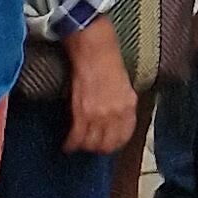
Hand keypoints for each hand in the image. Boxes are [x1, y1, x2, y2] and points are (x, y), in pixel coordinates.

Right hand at [62, 19, 137, 152]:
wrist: (95, 49)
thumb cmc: (109, 62)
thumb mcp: (124, 85)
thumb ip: (122, 104)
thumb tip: (115, 120)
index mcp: (129, 105)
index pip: (125, 135)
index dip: (114, 144)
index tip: (107, 145)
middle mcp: (116, 113)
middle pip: (107, 144)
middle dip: (98, 148)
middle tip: (91, 146)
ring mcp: (99, 114)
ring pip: (90, 143)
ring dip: (84, 146)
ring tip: (79, 144)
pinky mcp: (82, 112)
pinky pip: (76, 137)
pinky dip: (70, 143)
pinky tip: (68, 144)